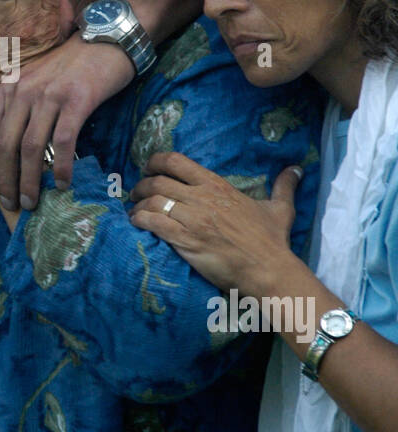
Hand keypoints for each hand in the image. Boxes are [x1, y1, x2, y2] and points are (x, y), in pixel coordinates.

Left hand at [0, 32, 135, 209]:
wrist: (106, 40)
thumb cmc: (71, 68)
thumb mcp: (35, 83)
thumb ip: (21, 110)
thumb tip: (14, 156)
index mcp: (9, 89)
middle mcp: (23, 91)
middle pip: (4, 145)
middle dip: (5, 180)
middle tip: (12, 205)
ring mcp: (49, 95)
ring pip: (30, 147)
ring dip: (29, 180)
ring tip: (33, 202)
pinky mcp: (76, 100)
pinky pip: (63, 141)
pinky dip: (61, 166)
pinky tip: (64, 184)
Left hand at [128, 151, 301, 293]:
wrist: (268, 270)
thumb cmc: (272, 241)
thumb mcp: (280, 208)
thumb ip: (284, 186)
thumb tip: (296, 169)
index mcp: (218, 185)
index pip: (176, 161)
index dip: (155, 161)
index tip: (148, 168)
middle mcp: (202, 197)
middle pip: (157, 181)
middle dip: (141, 186)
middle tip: (136, 194)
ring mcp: (192, 219)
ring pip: (152, 201)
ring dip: (138, 205)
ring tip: (135, 212)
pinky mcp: (185, 240)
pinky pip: (154, 223)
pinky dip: (140, 221)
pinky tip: (136, 224)